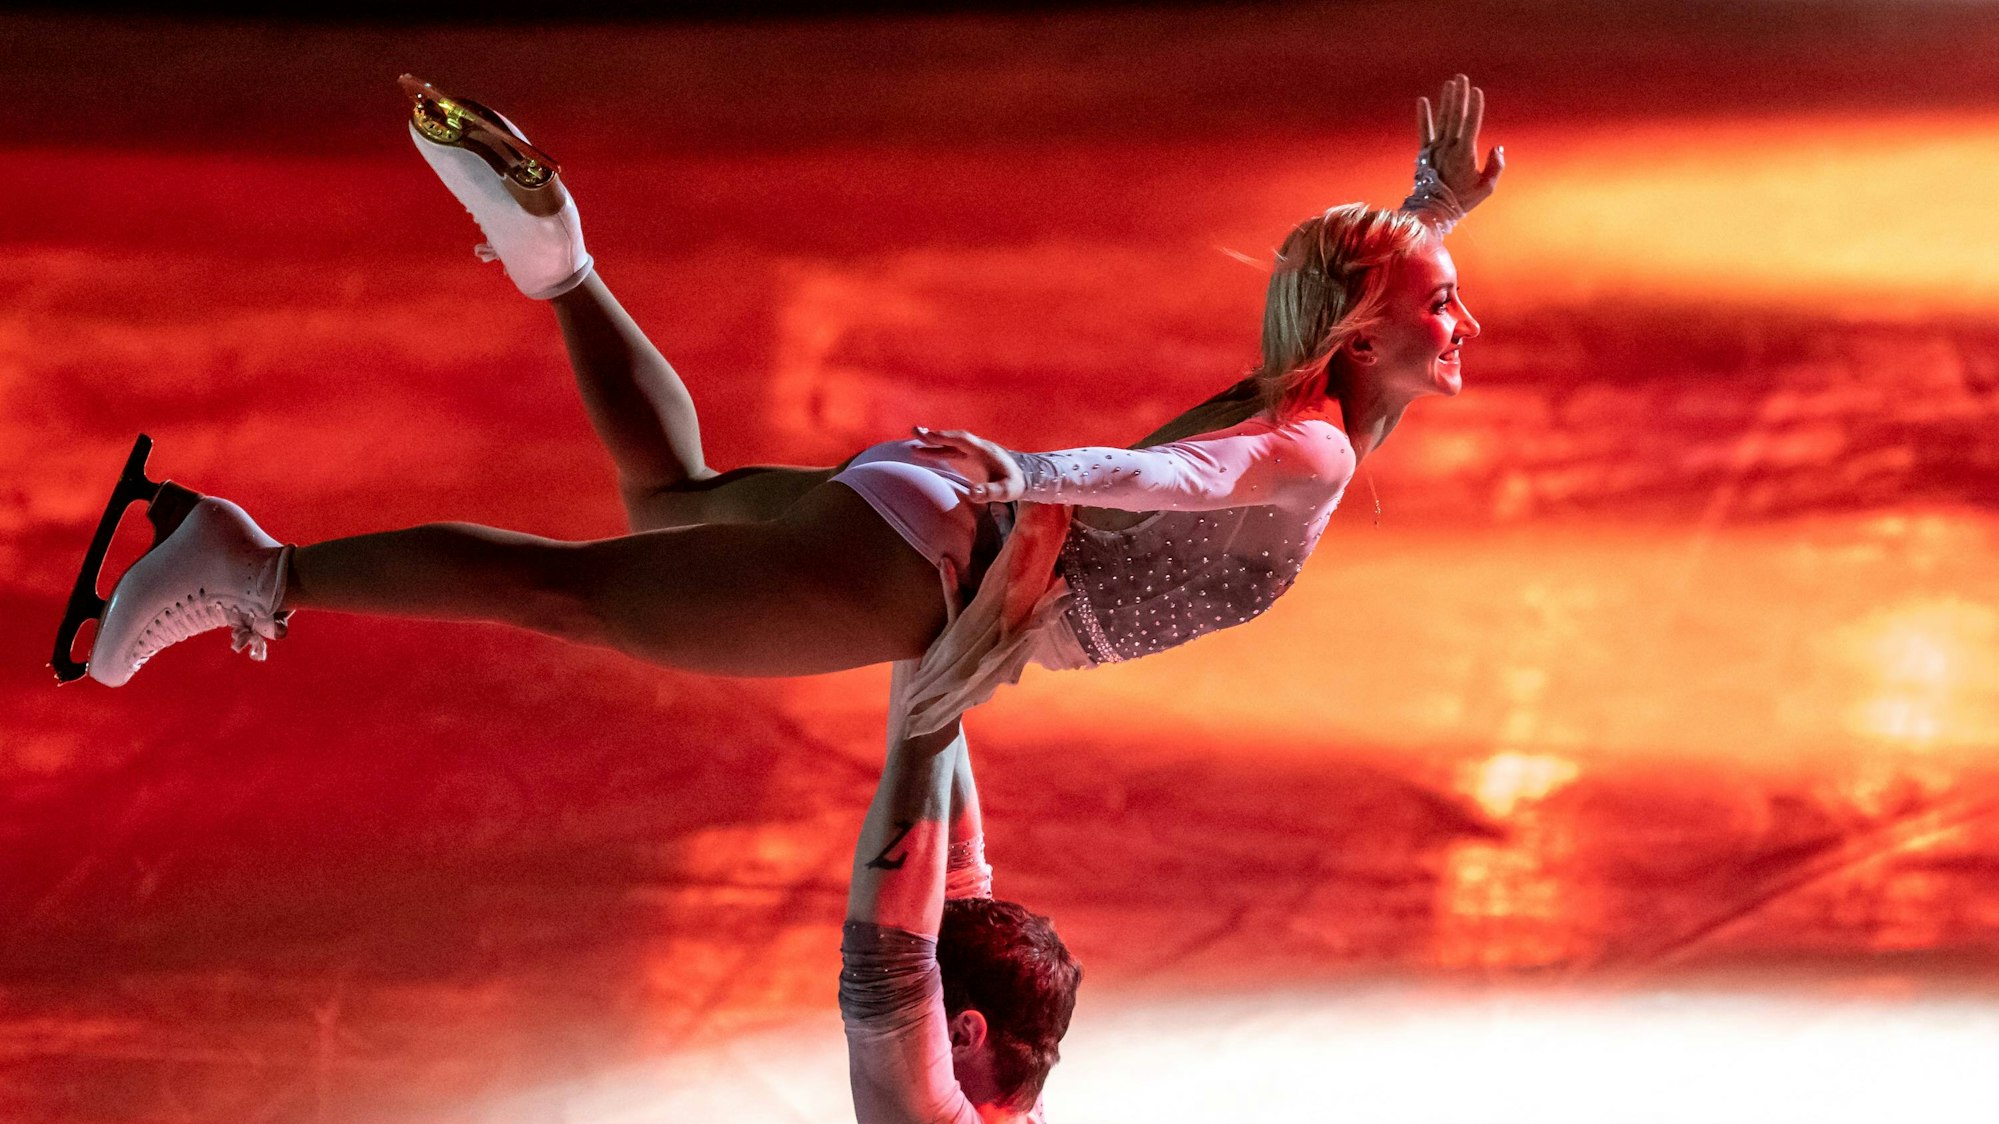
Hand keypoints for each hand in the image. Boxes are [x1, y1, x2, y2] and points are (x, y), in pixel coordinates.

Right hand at [911, 426, 1025, 502]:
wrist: (1025, 478)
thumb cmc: (1015, 484)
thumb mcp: (1005, 491)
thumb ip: (990, 491)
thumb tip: (973, 493)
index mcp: (984, 451)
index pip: (962, 440)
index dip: (946, 437)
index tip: (929, 436)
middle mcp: (977, 449)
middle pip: (953, 439)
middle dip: (934, 436)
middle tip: (915, 431)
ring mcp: (973, 454)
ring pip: (950, 446)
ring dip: (933, 444)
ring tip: (913, 445)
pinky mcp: (970, 460)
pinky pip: (951, 452)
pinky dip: (938, 451)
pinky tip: (925, 453)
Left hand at [1410, 74, 1504, 221]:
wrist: (1433, 211)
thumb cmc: (1463, 201)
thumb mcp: (1486, 188)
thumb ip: (1495, 167)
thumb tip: (1498, 147)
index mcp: (1464, 154)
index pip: (1471, 125)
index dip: (1475, 107)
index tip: (1477, 91)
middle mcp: (1448, 148)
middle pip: (1456, 116)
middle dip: (1460, 96)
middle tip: (1462, 78)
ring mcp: (1435, 149)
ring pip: (1442, 120)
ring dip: (1446, 100)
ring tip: (1450, 83)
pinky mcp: (1424, 152)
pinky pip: (1424, 130)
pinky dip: (1423, 116)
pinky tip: (1422, 101)